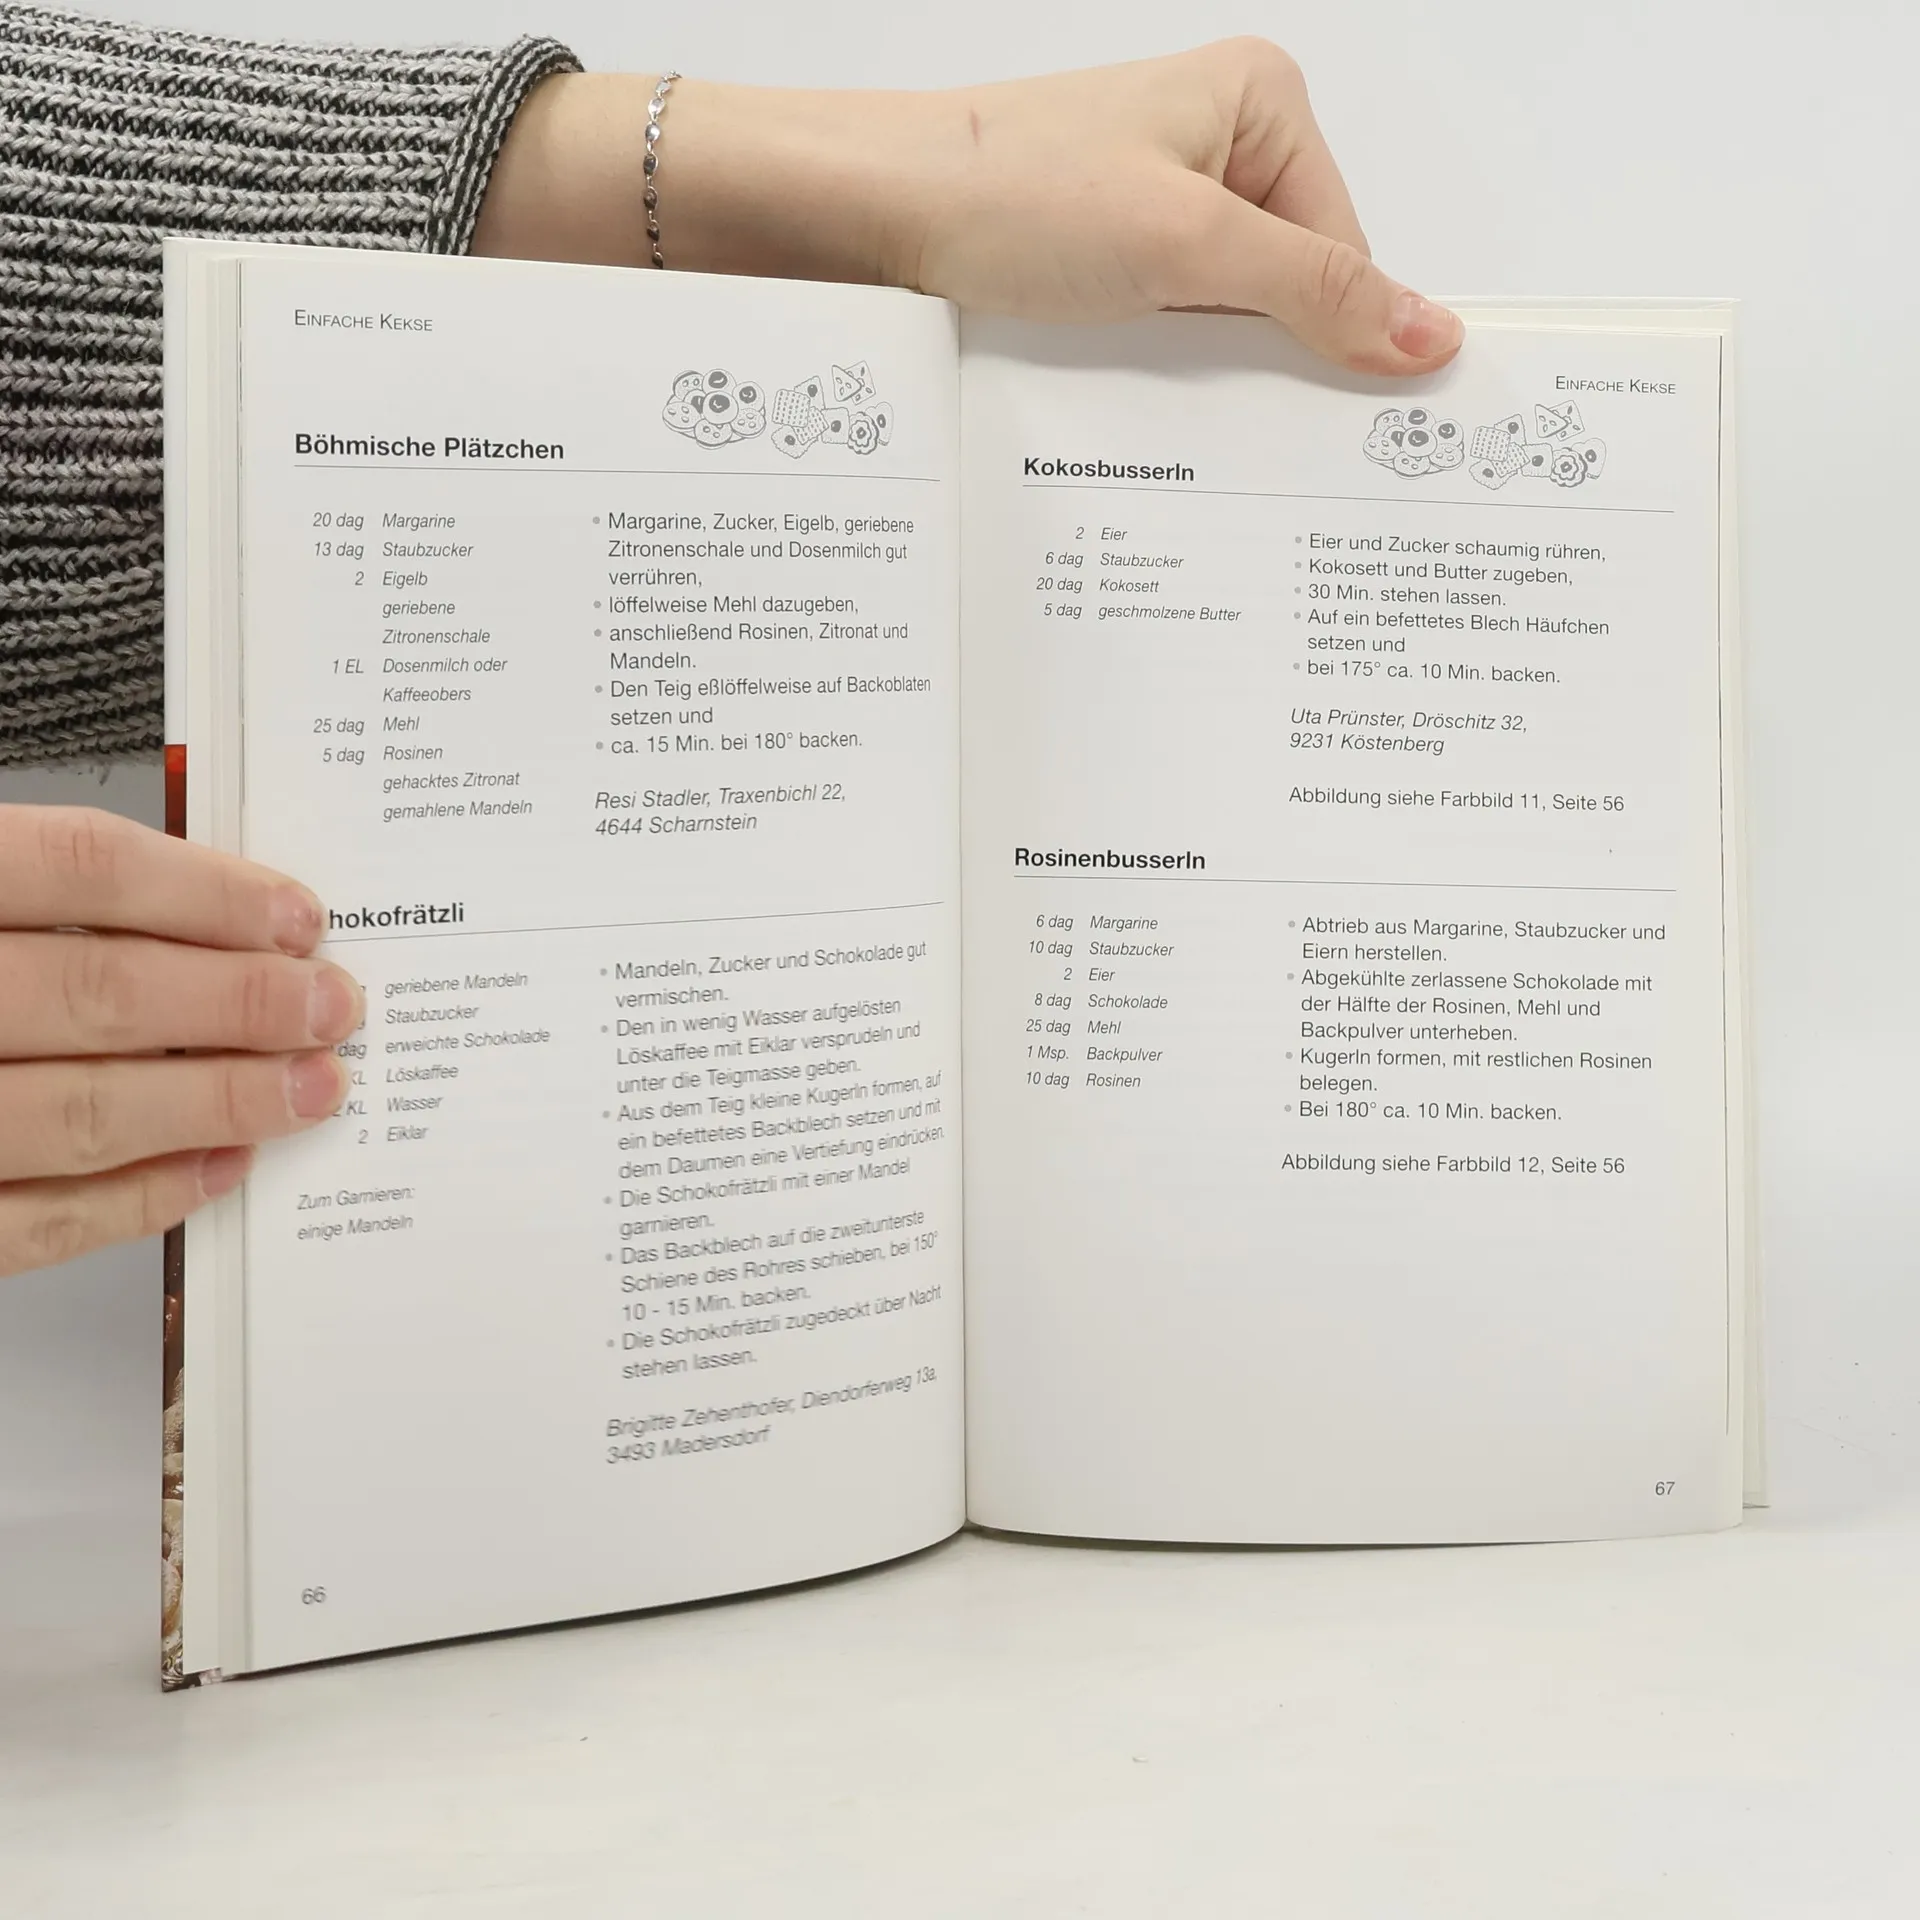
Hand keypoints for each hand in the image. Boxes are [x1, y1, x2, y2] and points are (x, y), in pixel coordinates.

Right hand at [0, 807, 360, 1278]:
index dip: (204, 892)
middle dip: (238, 1006)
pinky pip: (31, 1223)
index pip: (74, 870)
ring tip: (308, 1088)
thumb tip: (190, 899)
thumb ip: (27, 884)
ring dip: (215, 1105)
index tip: (296, 914)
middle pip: (96, 994)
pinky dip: (137, 1199)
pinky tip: (216, 1168)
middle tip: (331, 1006)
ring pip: (77, 1114)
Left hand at [476, 41, 1458, 377]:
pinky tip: (1121, 374)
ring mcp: (1154, 198)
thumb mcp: (1189, 248)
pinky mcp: (1104, 251)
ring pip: (1225, 315)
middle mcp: (1214, 140)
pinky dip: (1154, 361)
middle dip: (1261, 352)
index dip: (1334, 335)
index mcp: (1261, 102)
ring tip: (1149, 369)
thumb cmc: (1008, 194)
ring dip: (1198, 364)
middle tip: (1226, 403)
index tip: (1337, 418)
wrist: (867, 212)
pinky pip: (1167, 323)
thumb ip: (1317, 294)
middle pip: (1292, 285)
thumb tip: (1430, 333)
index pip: (1349, 248)